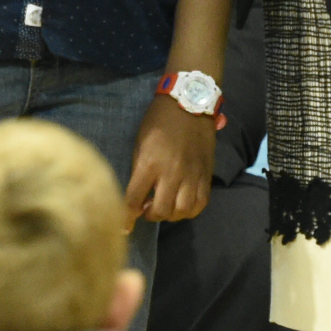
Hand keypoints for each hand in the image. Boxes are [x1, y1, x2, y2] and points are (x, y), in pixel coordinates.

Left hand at [125, 96, 215, 226]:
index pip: (134, 199)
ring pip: (182, 211)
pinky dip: (189, 210)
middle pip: (161, 210)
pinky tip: (182, 204)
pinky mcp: (206, 174)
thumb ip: (139, 170)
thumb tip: (137, 196)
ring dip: (170, 215)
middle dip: (150, 215)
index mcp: (150, 163)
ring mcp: (192, 174)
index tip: (123, 227)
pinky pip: (201, 203)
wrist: (189, 103)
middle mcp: (172, 173)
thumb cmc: (158, 121)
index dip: (127, 218)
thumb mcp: (140, 143)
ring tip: (165, 206)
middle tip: (146, 209)